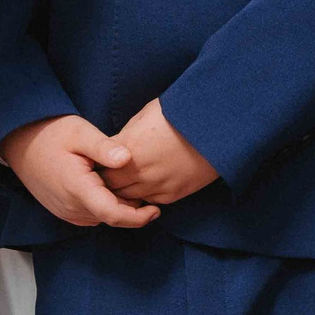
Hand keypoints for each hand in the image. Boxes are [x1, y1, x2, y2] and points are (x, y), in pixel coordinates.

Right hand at [0, 114, 160, 227]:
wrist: (20, 142)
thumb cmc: (50, 133)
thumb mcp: (79, 132)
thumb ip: (104, 147)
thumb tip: (128, 159)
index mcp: (78, 189)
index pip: (113, 214)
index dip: (138, 217)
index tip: (156, 208)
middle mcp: (71, 207)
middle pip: (110, 218)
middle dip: (132, 211)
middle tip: (148, 192)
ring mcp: (65, 211)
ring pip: (100, 218)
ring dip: (117, 209)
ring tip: (129, 186)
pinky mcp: (62, 210)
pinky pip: (89, 215)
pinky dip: (103, 207)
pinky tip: (109, 188)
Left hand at [102, 97, 218, 206]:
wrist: (217, 126)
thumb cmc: (181, 112)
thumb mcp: (146, 114)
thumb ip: (127, 134)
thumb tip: (116, 147)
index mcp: (129, 146)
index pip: (99, 165)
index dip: (97, 164)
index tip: (98, 161)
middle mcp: (139, 170)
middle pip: (109, 186)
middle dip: (107, 180)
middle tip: (109, 174)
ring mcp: (156, 185)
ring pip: (127, 198)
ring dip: (124, 191)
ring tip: (126, 181)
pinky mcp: (172, 194)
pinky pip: (148, 202)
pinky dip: (143, 196)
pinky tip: (145, 185)